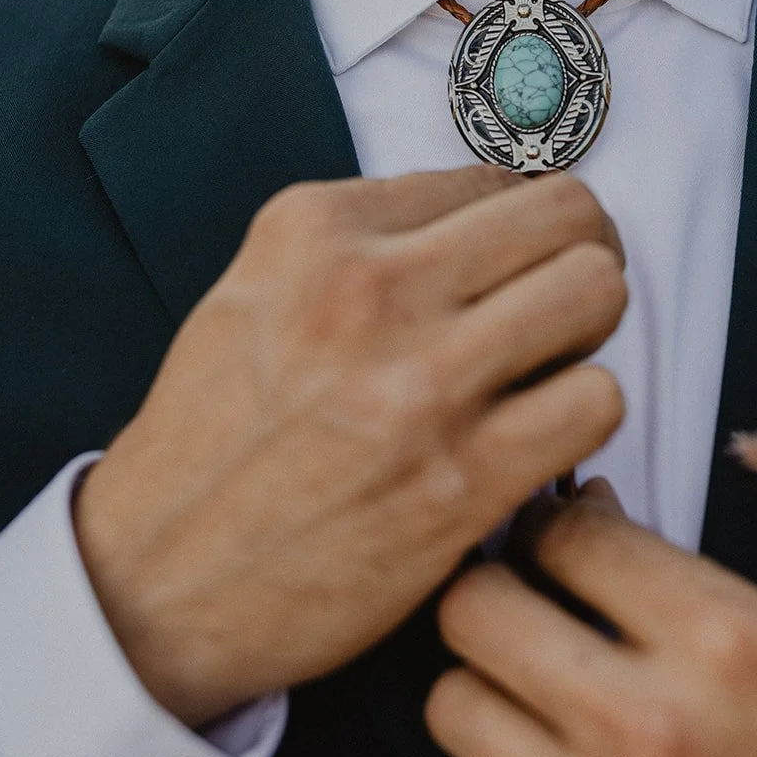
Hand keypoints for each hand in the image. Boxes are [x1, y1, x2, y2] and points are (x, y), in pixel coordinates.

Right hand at [74, 168, 625, 727]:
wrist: (160, 579)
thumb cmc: (213, 442)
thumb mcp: (258, 292)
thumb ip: (367, 244)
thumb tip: (490, 225)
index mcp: (316, 228)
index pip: (493, 177)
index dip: (522, 229)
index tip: (514, 269)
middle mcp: (372, 289)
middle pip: (568, 216)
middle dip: (580, 259)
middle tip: (558, 308)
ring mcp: (421, 382)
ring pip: (596, 293)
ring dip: (586, 336)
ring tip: (543, 374)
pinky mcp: (463, 478)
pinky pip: (597, 400)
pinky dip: (581, 417)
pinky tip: (535, 439)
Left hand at [426, 482, 756, 756]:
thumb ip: (679, 589)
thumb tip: (582, 524)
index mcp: (727, 642)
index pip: (562, 537)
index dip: (552, 528)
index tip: (555, 542)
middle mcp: (657, 730)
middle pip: (473, 614)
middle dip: (493, 594)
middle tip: (519, 606)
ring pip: (454, 710)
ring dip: (491, 694)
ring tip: (541, 703)